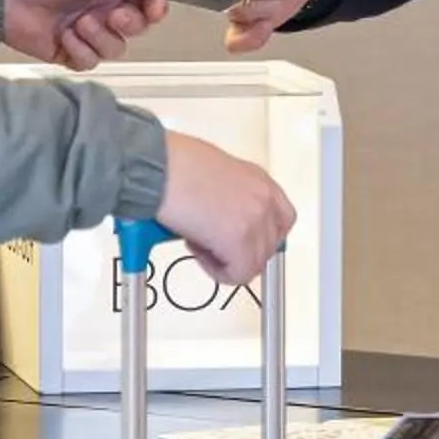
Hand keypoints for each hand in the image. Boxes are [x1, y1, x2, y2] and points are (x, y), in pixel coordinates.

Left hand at [4, 0, 169, 71]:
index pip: (145, 6)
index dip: (154, 10)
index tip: (154, 8)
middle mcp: (102, 13)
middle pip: (135, 30)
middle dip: (128, 24)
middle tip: (112, 15)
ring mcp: (86, 35)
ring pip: (115, 49)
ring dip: (100, 37)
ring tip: (79, 23)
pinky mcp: (69, 54)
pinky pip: (90, 62)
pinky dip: (80, 51)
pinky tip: (66, 37)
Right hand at [154, 133, 295, 287]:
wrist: (156, 167)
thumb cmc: (171, 164)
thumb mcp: (214, 175)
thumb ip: (230, 200)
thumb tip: (224, 221)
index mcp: (259, 179)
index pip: (282, 219)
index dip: (260, 237)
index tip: (243, 242)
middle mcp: (263, 198)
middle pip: (270, 245)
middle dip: (241, 252)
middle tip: (213, 244)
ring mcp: (255, 220)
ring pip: (254, 263)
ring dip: (227, 261)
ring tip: (199, 242)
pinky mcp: (239, 241)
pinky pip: (238, 274)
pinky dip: (218, 271)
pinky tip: (197, 251)